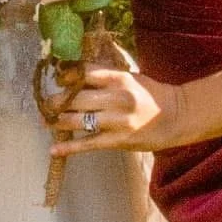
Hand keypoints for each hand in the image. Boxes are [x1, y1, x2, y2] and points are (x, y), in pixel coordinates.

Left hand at [50, 67, 187, 155]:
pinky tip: (53, 150)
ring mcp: (117, 121)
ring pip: (78, 120)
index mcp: (119, 78)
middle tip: (44, 103)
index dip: (66, 76)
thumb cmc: (151, 94)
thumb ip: (106, 75)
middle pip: (77, 98)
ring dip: (57, 121)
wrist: (177, 117)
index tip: (56, 79)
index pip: (85, 73)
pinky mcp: (118, 140)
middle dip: (56, 101)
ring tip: (45, 122)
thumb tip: (75, 72)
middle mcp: (117, 98)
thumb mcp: (131, 77)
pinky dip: (69, 147)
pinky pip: (88, 144)